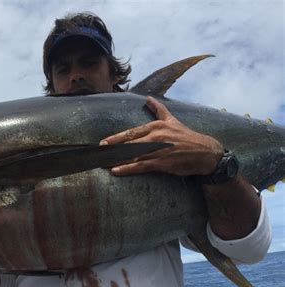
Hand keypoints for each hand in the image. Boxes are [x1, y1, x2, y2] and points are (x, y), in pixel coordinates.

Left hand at [100, 96, 223, 175]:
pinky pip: (141, 166)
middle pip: (128, 144)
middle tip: (97, 154)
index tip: (103, 142)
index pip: (131, 132)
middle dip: (111, 150)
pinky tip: (116, 170)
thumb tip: (149, 99)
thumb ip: (159, 110)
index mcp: (156, 127)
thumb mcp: (172, 120)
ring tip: (102, 163)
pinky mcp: (162, 163)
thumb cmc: (187, 137)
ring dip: (116, 160)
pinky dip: (127, 168)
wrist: (205, 152)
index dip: (115, 138)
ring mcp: (158, 150)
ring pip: (132, 155)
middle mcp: (155, 137)